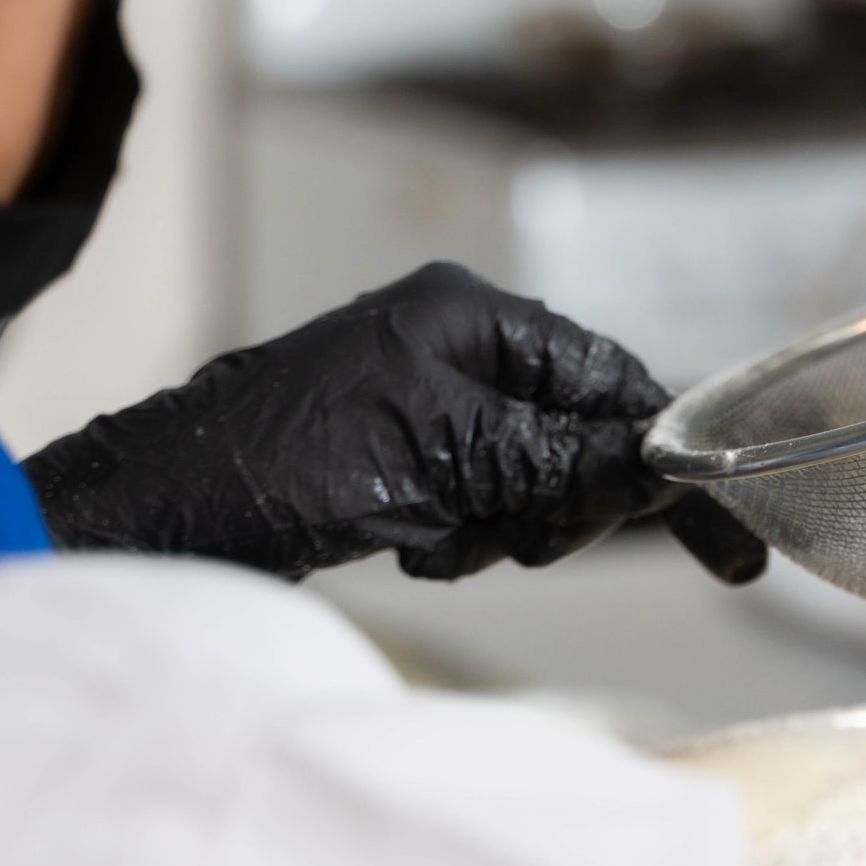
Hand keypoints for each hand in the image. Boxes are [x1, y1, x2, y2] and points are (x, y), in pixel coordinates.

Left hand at [24, 262, 767, 585]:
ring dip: (503, 527)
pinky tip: (411, 551)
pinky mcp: (388, 461)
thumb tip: (660, 465)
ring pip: (525, 480)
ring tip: (440, 546)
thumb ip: (557, 459)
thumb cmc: (279, 461)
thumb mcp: (439, 456)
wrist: (148, 517)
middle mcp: (448, 347)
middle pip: (574, 432)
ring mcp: (416, 405)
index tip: (717, 541)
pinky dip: (459, 537)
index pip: (608, 376)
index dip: (656, 454)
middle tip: (531, 544)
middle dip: (562, 499)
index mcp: (467, 315)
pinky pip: (472, 504)